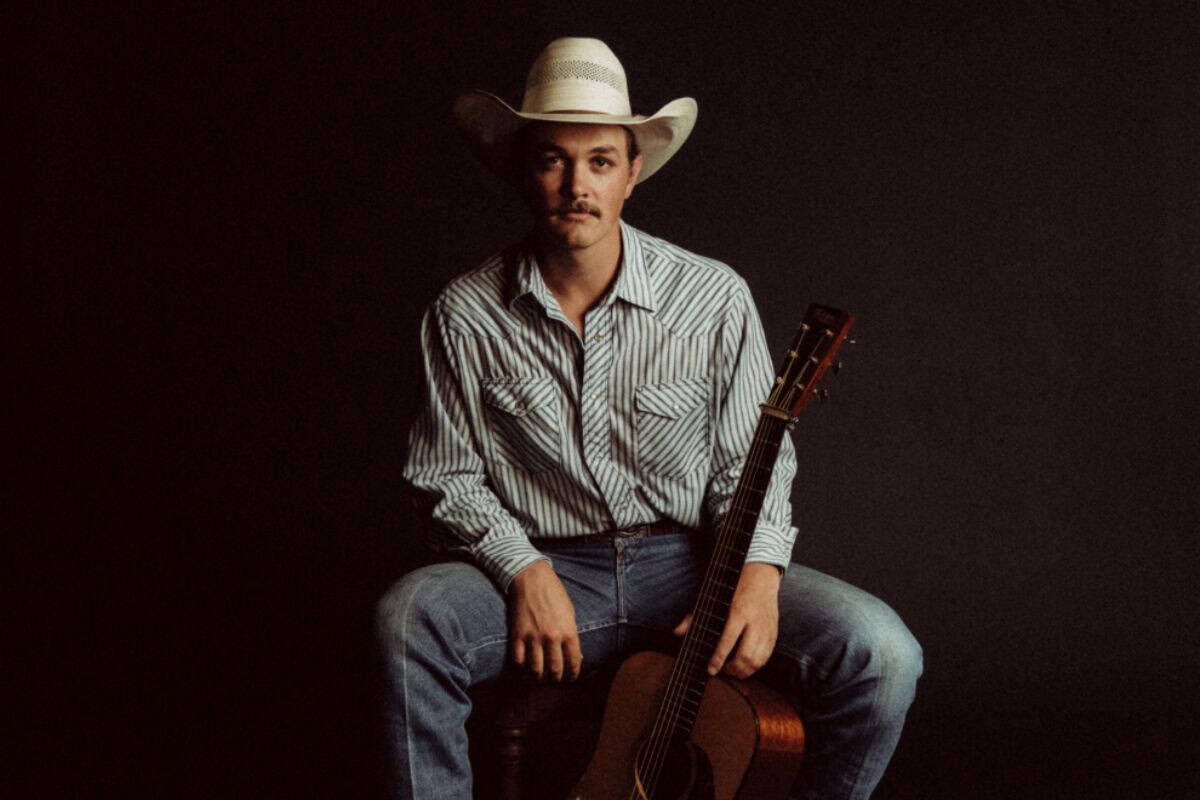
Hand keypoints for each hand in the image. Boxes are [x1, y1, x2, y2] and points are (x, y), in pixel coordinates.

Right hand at [509, 560, 582, 681]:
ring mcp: (533, 637)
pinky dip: (521, 669)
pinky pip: (518, 661)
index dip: (573, 676)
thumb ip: (572, 635)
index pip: (574, 663)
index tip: (570, 678)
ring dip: (538, 678)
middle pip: (554, 671)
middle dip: (555, 680)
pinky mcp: (517, 635)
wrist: (531, 578)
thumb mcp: (570, 613)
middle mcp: (552, 637)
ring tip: (539, 677)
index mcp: (569, 631)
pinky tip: (525, 667)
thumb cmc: (554, 594)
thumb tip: (576, 658)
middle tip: (554, 679)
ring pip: (536, 671)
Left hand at [673, 562, 780, 678]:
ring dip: (744, 672)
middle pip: (745, 656)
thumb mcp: (713, 598)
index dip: (718, 659)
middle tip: (722, 671)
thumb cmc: (735, 588)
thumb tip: (678, 632)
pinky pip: (767, 656)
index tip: (711, 669)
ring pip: (757, 660)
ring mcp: (766, 629)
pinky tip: (745, 665)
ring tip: (732, 671)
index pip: (728, 642)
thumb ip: (695, 616)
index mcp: (738, 613)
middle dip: (732, 670)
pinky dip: (756, 666)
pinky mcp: (774, 633)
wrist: (761, 577)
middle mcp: (754, 622)